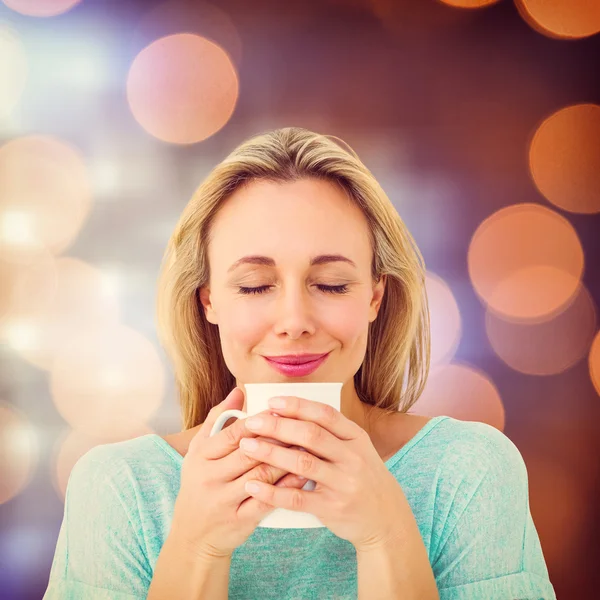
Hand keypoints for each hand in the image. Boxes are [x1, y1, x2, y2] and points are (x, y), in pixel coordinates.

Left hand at [238, 395, 406, 550]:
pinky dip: (272, 492)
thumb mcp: (357, 449)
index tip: (272, 402)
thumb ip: (331, 433)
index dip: (297, 406)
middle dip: (278, 426)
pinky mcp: (332, 508)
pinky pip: (297, 498)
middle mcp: (352, 457)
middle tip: (252, 423)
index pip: (324, 414)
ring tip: (246, 446)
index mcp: (356, 437)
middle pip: (310, 435)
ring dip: (271, 453)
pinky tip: (253, 485)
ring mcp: (343, 483)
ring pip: (302, 464)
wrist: (386, 519)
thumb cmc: (363, 477)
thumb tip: (289, 414)